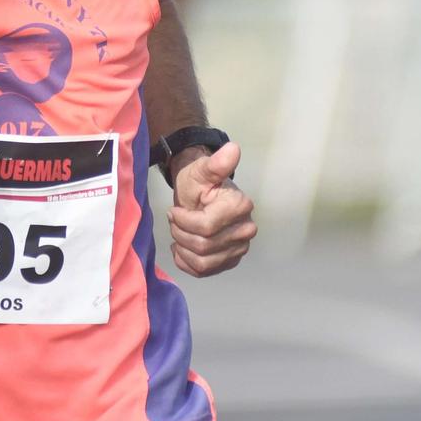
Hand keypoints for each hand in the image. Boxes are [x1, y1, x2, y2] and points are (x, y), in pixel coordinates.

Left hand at [167, 141, 255, 276]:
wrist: (199, 196)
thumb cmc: (197, 182)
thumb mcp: (201, 171)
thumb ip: (216, 164)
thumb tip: (232, 149)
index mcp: (240, 207)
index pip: (205, 227)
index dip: (183, 221)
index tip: (174, 211)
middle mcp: (246, 230)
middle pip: (203, 246)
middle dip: (181, 234)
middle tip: (176, 221)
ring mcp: (240, 248)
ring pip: (203, 262)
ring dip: (183, 248)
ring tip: (179, 233)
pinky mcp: (230, 261)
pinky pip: (204, 272)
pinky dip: (187, 262)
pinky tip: (183, 248)